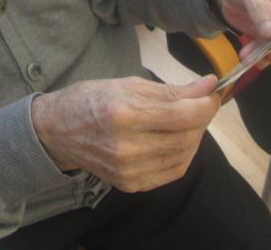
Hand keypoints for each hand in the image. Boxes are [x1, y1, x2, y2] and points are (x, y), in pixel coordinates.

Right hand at [31, 75, 219, 192]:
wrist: (58, 132)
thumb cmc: (92, 99)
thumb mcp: (129, 85)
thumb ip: (172, 90)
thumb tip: (209, 85)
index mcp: (124, 114)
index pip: (183, 114)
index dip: (206, 103)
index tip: (212, 92)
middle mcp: (127, 148)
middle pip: (187, 136)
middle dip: (202, 117)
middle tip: (200, 103)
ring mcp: (129, 171)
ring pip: (184, 155)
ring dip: (194, 135)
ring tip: (186, 119)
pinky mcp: (131, 185)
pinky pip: (173, 170)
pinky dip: (182, 153)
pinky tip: (175, 139)